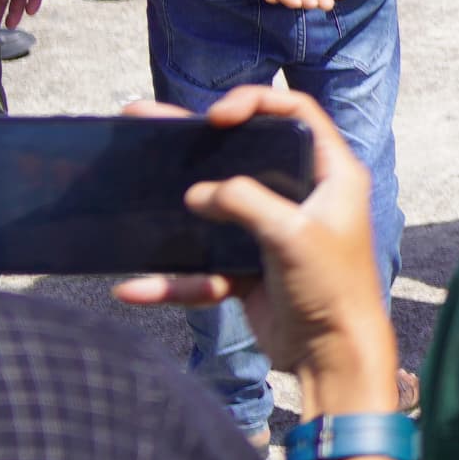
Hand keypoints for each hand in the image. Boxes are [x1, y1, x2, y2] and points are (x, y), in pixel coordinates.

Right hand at [109, 84, 394, 408]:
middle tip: (149, 120)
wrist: (332, 356)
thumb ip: (245, 203)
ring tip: (125, 176)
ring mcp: (272, 232)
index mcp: (331, 175)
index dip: (256, 103)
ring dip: (173, 204)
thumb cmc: (332, 288)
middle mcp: (302, 197)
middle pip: (245, 154)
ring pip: (215, 208)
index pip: (296, 114)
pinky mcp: (249, 268)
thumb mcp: (293, 234)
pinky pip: (202, 268)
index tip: (216, 117)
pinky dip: (173, 281)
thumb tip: (197, 194)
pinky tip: (135, 290)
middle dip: (198, 140)